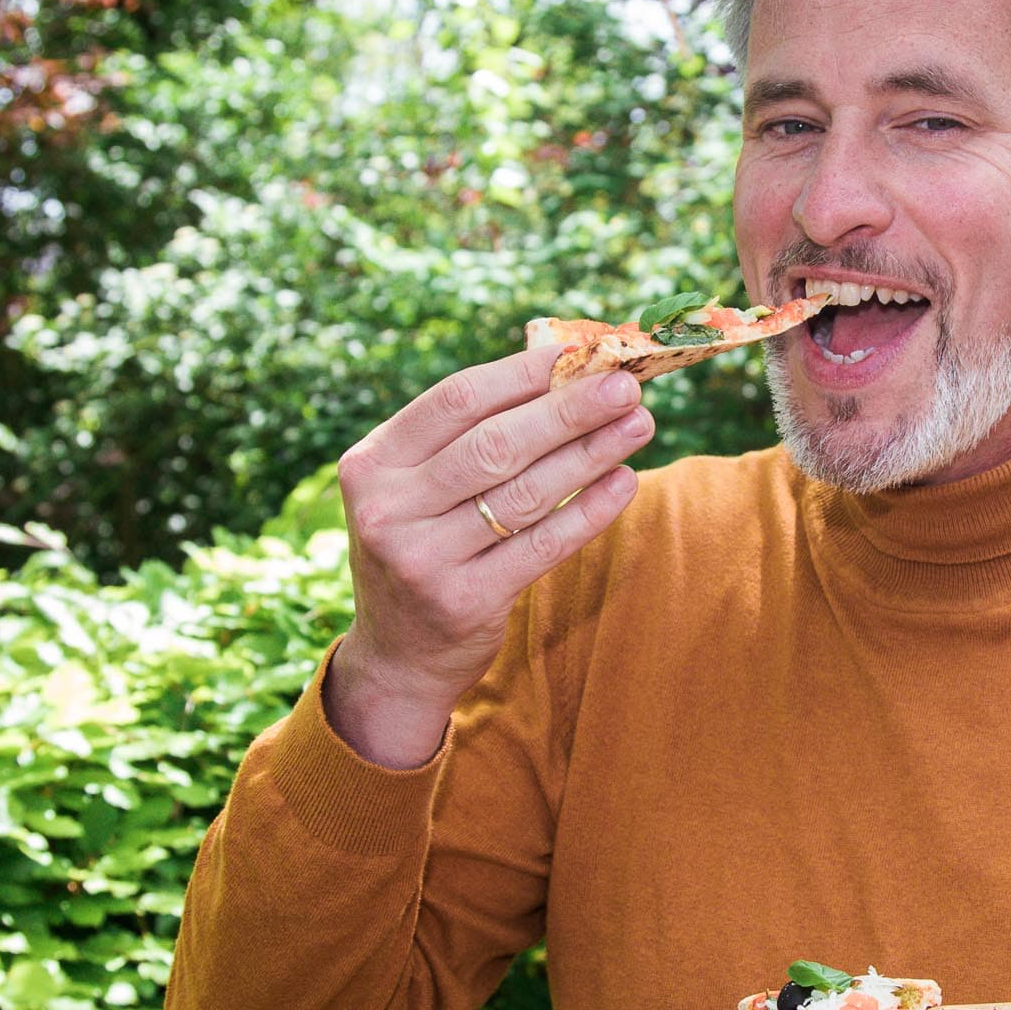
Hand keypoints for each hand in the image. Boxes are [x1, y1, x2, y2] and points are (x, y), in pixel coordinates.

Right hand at [324, 346, 655, 767]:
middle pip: (494, 443)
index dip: (523, 374)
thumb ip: (469, 434)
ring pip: (524, 493)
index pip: (456, 400)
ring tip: (638, 427)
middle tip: (626, 387)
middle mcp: (388, 509)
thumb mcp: (417, 488)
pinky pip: (543, 545)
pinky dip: (589, 511)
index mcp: (372, 463)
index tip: (580, 353)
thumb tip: (562, 366)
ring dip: (590, 454)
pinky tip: (624, 482)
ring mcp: (422, 559)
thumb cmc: (423, 547)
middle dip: (569, 409)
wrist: (398, 656)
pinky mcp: (464, 602)